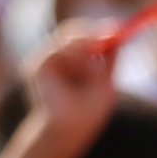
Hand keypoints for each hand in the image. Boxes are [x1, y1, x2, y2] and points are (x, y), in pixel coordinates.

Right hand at [21, 22, 121, 145]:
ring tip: (93, 73)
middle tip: (112, 32)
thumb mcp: (106, 81)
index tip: (117, 28)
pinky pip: (58, 50)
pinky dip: (74, 58)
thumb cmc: (88, 112)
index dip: (98, 30)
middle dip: (92, 32)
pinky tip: (79, 75)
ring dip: (86, 51)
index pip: (82, 36)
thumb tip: (119, 38)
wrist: (70, 129)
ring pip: (68, 40)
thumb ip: (109, 60)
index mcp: (71, 62)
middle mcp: (55, 59)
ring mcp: (44, 61)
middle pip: (71, 31)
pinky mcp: (37, 66)